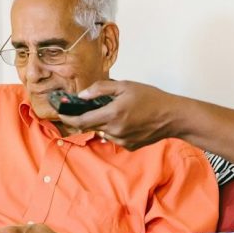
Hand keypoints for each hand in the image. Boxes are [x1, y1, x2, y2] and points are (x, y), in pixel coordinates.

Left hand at [58, 80, 174, 150]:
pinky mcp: (130, 146)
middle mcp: (114, 130)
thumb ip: (101, 89)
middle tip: (91, 107)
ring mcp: (122, 141)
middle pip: (91, 127)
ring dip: (104, 123)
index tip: (61, 113)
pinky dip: (115, 129)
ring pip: (104, 132)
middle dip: (87, 117)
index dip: (68, 118)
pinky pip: (115, 138)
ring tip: (117, 112)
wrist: (172, 117)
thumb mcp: (125, 86)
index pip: (81, 121)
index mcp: (112, 114)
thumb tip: (82, 95)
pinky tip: (128, 121)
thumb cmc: (151, 98)